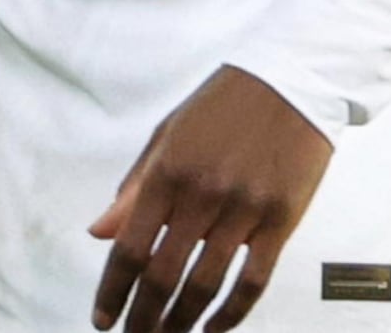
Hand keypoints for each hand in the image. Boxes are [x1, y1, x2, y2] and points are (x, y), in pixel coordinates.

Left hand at [88, 66, 331, 332]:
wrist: (290, 82)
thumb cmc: (222, 106)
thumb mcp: (166, 137)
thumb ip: (134, 189)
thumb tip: (100, 232)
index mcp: (167, 171)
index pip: (130, 246)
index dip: (113, 290)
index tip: (103, 318)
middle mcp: (202, 194)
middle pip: (164, 273)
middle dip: (144, 316)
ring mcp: (244, 210)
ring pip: (206, 284)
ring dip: (182, 320)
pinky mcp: (281, 221)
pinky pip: (253, 280)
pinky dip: (232, 312)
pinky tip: (215, 328)